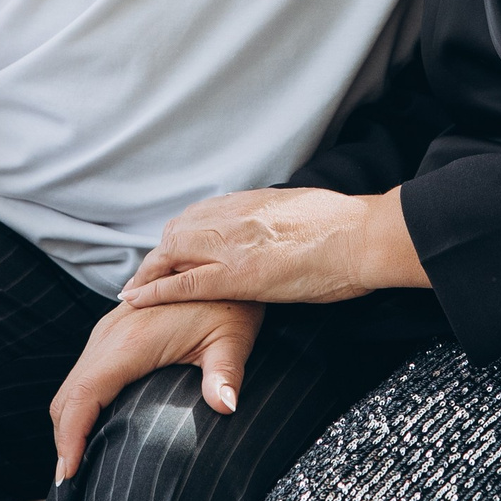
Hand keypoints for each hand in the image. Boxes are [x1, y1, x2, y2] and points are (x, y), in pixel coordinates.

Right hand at [50, 298, 264, 481]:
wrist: (222, 265)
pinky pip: (83, 373)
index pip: (83, 395)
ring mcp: (107, 330)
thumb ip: (226, 374)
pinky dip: (79, 405)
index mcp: (130, 341)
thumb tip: (226, 406)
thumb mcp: (233, 339)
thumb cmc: (230, 305)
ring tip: (76, 463)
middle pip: (67, 394)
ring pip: (71, 384)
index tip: (69, 473)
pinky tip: (91, 428)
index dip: (70, 437)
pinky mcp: (113, 332)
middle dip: (63, 439)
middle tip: (70, 483)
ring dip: (68, 423)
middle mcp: (110, 333)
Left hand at [121, 184, 426, 312]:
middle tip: (147, 274)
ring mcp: (233, 244)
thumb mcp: (302, 211)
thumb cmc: (347, 227)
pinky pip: (185, 283)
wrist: (363, 236)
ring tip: (138, 289)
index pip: (200, 214)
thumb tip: (276, 227)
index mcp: (252, 202)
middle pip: (178, 231)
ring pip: (173, 252)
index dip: (180, 235)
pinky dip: (156, 291)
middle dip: (159, 254)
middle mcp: (235, 216)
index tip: (171, 250)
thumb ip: (277, 219)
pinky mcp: (238, 274)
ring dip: (152, 271)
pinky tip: (137, 298)